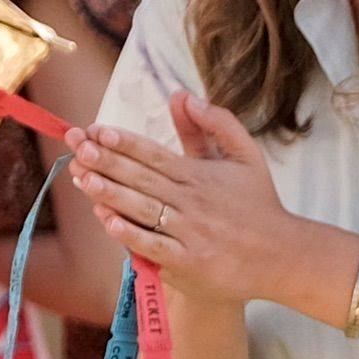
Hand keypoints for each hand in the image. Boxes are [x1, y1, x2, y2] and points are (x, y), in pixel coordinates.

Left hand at [71, 91, 329, 309]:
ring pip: (143, 209)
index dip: (123, 142)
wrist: (282, 256)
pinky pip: (154, 246)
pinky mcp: (189, 262)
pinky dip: (130, 234)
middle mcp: (192, 201)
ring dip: (110, 193)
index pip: (155, 154)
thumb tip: (182, 95)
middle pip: (142, 178)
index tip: (96, 130)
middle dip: (106, 161)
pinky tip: (108, 220)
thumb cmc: (259, 205)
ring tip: (82, 178)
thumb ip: (216, 123)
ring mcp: (190, 233)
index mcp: (201, 175)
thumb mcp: (246, 155)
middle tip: (76, 146)